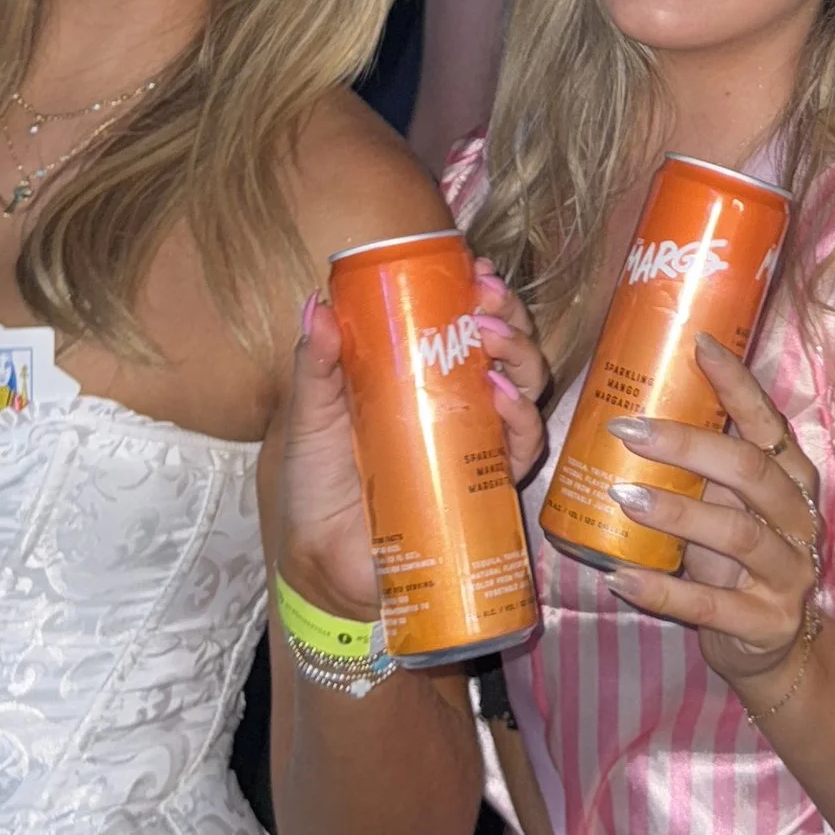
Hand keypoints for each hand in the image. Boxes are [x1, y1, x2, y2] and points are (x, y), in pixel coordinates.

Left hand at [272, 263, 549, 619]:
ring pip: (523, 386)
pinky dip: (519, 417)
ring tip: (492, 340)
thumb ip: (316, 366)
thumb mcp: (311, 418)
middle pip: (503, 346)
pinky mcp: (485, 487)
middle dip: (506, 315)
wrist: (324, 566)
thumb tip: (315, 303)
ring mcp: (474, 443)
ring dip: (518, 355)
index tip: (475, 268)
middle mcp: (455, 403)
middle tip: (488, 299)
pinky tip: (501, 397)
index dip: (477, 292)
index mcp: (417, 375)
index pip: (461, 321)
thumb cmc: (317, 489)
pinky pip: (519, 447)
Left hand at [606, 333, 823, 696]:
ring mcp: (787, 573)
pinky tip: (619, 576)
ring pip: (736, 533)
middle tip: (628, 429)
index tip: (697, 343)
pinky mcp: (765, 622)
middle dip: (688, 445)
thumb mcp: (729, 506)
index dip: (735, 382)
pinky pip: (708, 605)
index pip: (766, 422)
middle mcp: (797, 519)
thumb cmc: (738, 559)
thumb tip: (632, 409)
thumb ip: (703, 468)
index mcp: (791, 478)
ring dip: (676, 512)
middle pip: (749, 471)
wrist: (773, 648)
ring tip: (623, 497)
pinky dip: (661, 590)